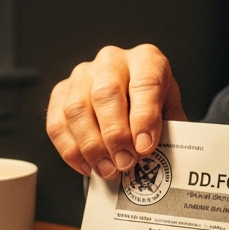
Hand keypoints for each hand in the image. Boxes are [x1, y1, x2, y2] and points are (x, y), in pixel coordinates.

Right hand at [47, 44, 186, 178]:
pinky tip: (86, 165)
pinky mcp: (61, 92)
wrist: (133, 98)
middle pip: (106, 94)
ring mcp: (83, 74)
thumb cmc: (153, 104)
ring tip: (107, 169)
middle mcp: (112, 61)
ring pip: (77, 109)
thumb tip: (163, 156)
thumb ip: (169, 131)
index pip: (145, 83)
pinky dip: (70, 149)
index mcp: (146, 60)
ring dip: (91, 146)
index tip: (145, 147)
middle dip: (115, 135)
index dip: (144, 117)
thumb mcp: (171, 112)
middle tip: (124, 163)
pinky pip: (57, 122)